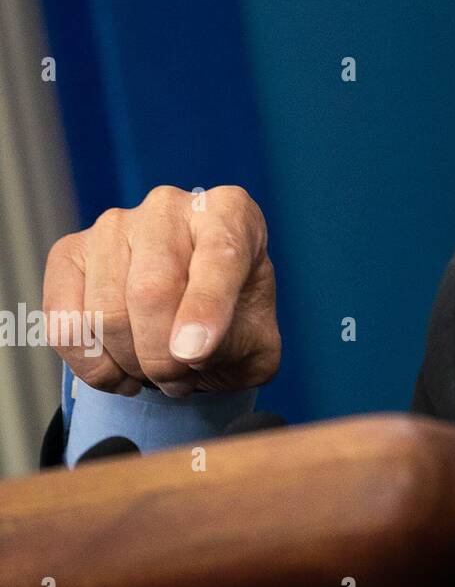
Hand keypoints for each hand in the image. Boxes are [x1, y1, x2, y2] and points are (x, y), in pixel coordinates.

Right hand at [43, 185, 280, 398]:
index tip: (195, 353)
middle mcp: (170, 207)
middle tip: (178, 379)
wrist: (193, 320)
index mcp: (231, 213)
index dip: (205, 308)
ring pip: (107, 311)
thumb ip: (237, 346)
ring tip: (154, 372)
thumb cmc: (233, 322)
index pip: (219, 255)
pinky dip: (91, 365)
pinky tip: (118, 372)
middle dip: (162, 355)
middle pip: (152, 289)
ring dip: (130, 363)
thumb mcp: (258, 342)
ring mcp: (115, 225)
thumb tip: (189, 348)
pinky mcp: (70, 252)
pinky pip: (64, 321)